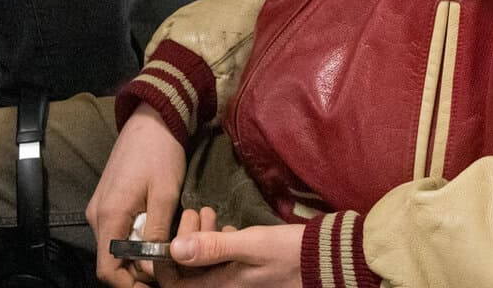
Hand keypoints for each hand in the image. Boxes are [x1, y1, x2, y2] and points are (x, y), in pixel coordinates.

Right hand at [87, 107, 187, 287]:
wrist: (151, 119)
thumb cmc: (160, 154)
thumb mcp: (165, 195)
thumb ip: (156, 234)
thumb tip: (152, 267)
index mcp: (109, 216)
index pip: (108, 270)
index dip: (128, 285)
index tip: (153, 287)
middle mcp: (97, 216)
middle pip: (111, 260)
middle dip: (136, 271)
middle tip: (165, 270)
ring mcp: (100, 207)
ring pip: (114, 247)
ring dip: (136, 255)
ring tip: (163, 253)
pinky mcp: (107, 201)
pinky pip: (116, 231)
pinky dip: (133, 240)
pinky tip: (154, 235)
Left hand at [154, 208, 302, 287]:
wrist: (326, 261)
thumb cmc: (289, 253)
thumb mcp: (251, 245)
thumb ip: (213, 247)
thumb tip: (174, 249)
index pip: (174, 283)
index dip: (166, 260)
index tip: (177, 231)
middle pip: (188, 272)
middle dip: (186, 241)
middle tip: (197, 212)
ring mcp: (236, 282)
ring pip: (204, 265)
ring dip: (201, 239)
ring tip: (209, 213)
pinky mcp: (247, 274)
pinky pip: (221, 262)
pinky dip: (218, 243)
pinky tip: (227, 227)